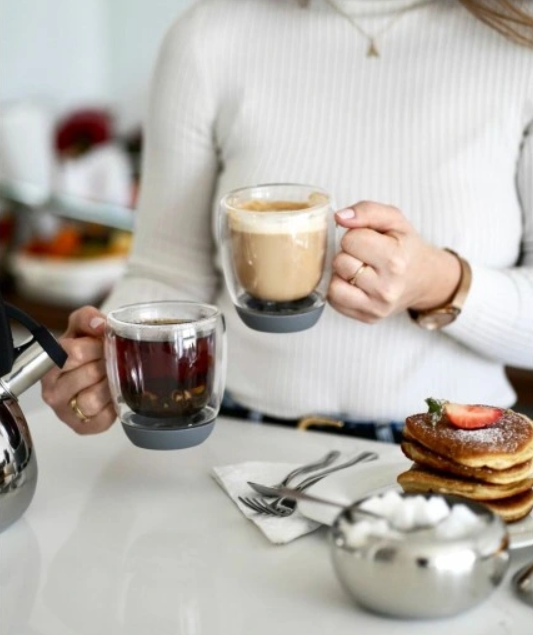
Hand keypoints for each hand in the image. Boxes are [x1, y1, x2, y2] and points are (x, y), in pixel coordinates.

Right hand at [41, 305, 116, 433]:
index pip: (74, 353)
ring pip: (92, 399)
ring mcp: (64, 411)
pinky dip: (113, 407)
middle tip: (112, 361)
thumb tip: (100, 325)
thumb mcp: (82, 327)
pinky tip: (112, 397)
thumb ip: (88, 318)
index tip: (105, 344)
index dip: (96, 347)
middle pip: (88, 375)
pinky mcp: (81, 427)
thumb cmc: (85, 349)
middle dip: (106, 364)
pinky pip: (102, 419)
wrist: (94, 370)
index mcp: (49, 363)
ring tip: (112, 378)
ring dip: (109, 386)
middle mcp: (51, 390)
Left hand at [328, 201, 461, 322]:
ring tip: (358, 269)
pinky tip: (355, 283)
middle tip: (365, 256)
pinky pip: (335, 301)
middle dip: (348, 254)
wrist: (425, 279)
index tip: (368, 240)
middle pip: (340, 262)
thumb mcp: (394, 220)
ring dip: (341, 274)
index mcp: (395, 260)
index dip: (355, 235)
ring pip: (334, 285)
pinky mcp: (368, 318)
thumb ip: (367, 211)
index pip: (351, 240)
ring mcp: (377, 307)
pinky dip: (340, 289)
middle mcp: (387, 288)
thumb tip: (339, 217)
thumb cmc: (406, 247)